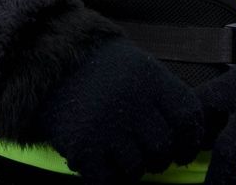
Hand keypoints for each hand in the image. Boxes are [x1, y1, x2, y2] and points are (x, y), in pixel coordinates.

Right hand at [40, 37, 204, 183]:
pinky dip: (108, 178)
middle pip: (163, 146)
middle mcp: (132, 101)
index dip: (191, 139)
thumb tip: (189, 133)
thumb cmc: (96, 67)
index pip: (189, 116)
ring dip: (133, 169)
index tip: (184, 149)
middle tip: (150, 156)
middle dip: (160, 158)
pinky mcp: (82, 146)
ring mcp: (106, 125)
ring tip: (122, 158)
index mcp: (150, 78)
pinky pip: (107, 180)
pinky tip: (102, 164)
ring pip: (137, 168)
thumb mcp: (135, 65)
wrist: (44, 62)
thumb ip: (161, 95)